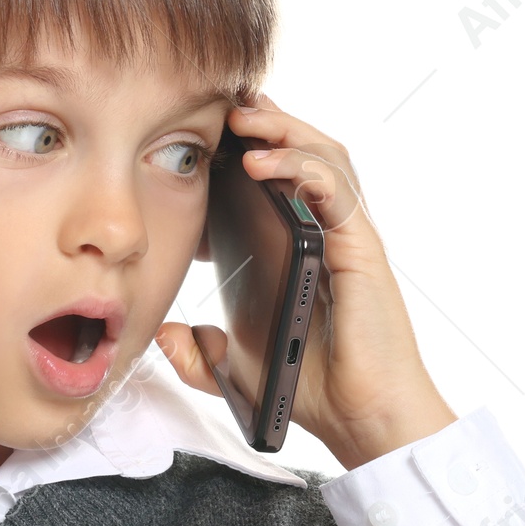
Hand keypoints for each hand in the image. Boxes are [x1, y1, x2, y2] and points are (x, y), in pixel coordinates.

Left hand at [155, 93, 456, 469]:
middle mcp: (327, 233)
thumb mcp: (235, 370)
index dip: (244, 152)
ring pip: (325, 154)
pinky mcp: (361, 248)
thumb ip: (198, 355)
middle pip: (304, 150)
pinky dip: (301, 165)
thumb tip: (162, 335)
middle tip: (223, 105)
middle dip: (266, 120)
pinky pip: (336, 188)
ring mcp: (347, 237)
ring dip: (283, 128)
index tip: (203, 141)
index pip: (278, 180)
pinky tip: (262, 163)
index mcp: (300, 249)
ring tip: (242, 118)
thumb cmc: (308, 390)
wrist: (356, 420)